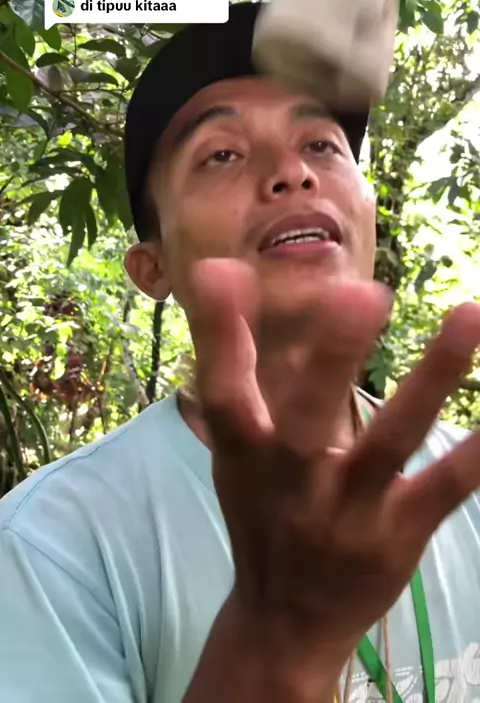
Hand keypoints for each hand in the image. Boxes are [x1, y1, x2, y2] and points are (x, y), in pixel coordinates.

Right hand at [188, 259, 479, 664]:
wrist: (286, 622)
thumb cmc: (261, 511)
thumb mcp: (236, 447)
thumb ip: (232, 360)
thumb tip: (222, 271)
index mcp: (244, 455)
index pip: (222, 390)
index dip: (218, 332)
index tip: (221, 269)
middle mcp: (290, 483)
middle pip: (307, 416)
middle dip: (333, 356)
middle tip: (364, 293)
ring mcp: (347, 513)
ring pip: (390, 443)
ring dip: (431, 379)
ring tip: (470, 314)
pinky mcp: (398, 538)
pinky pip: (440, 491)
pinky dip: (472, 457)